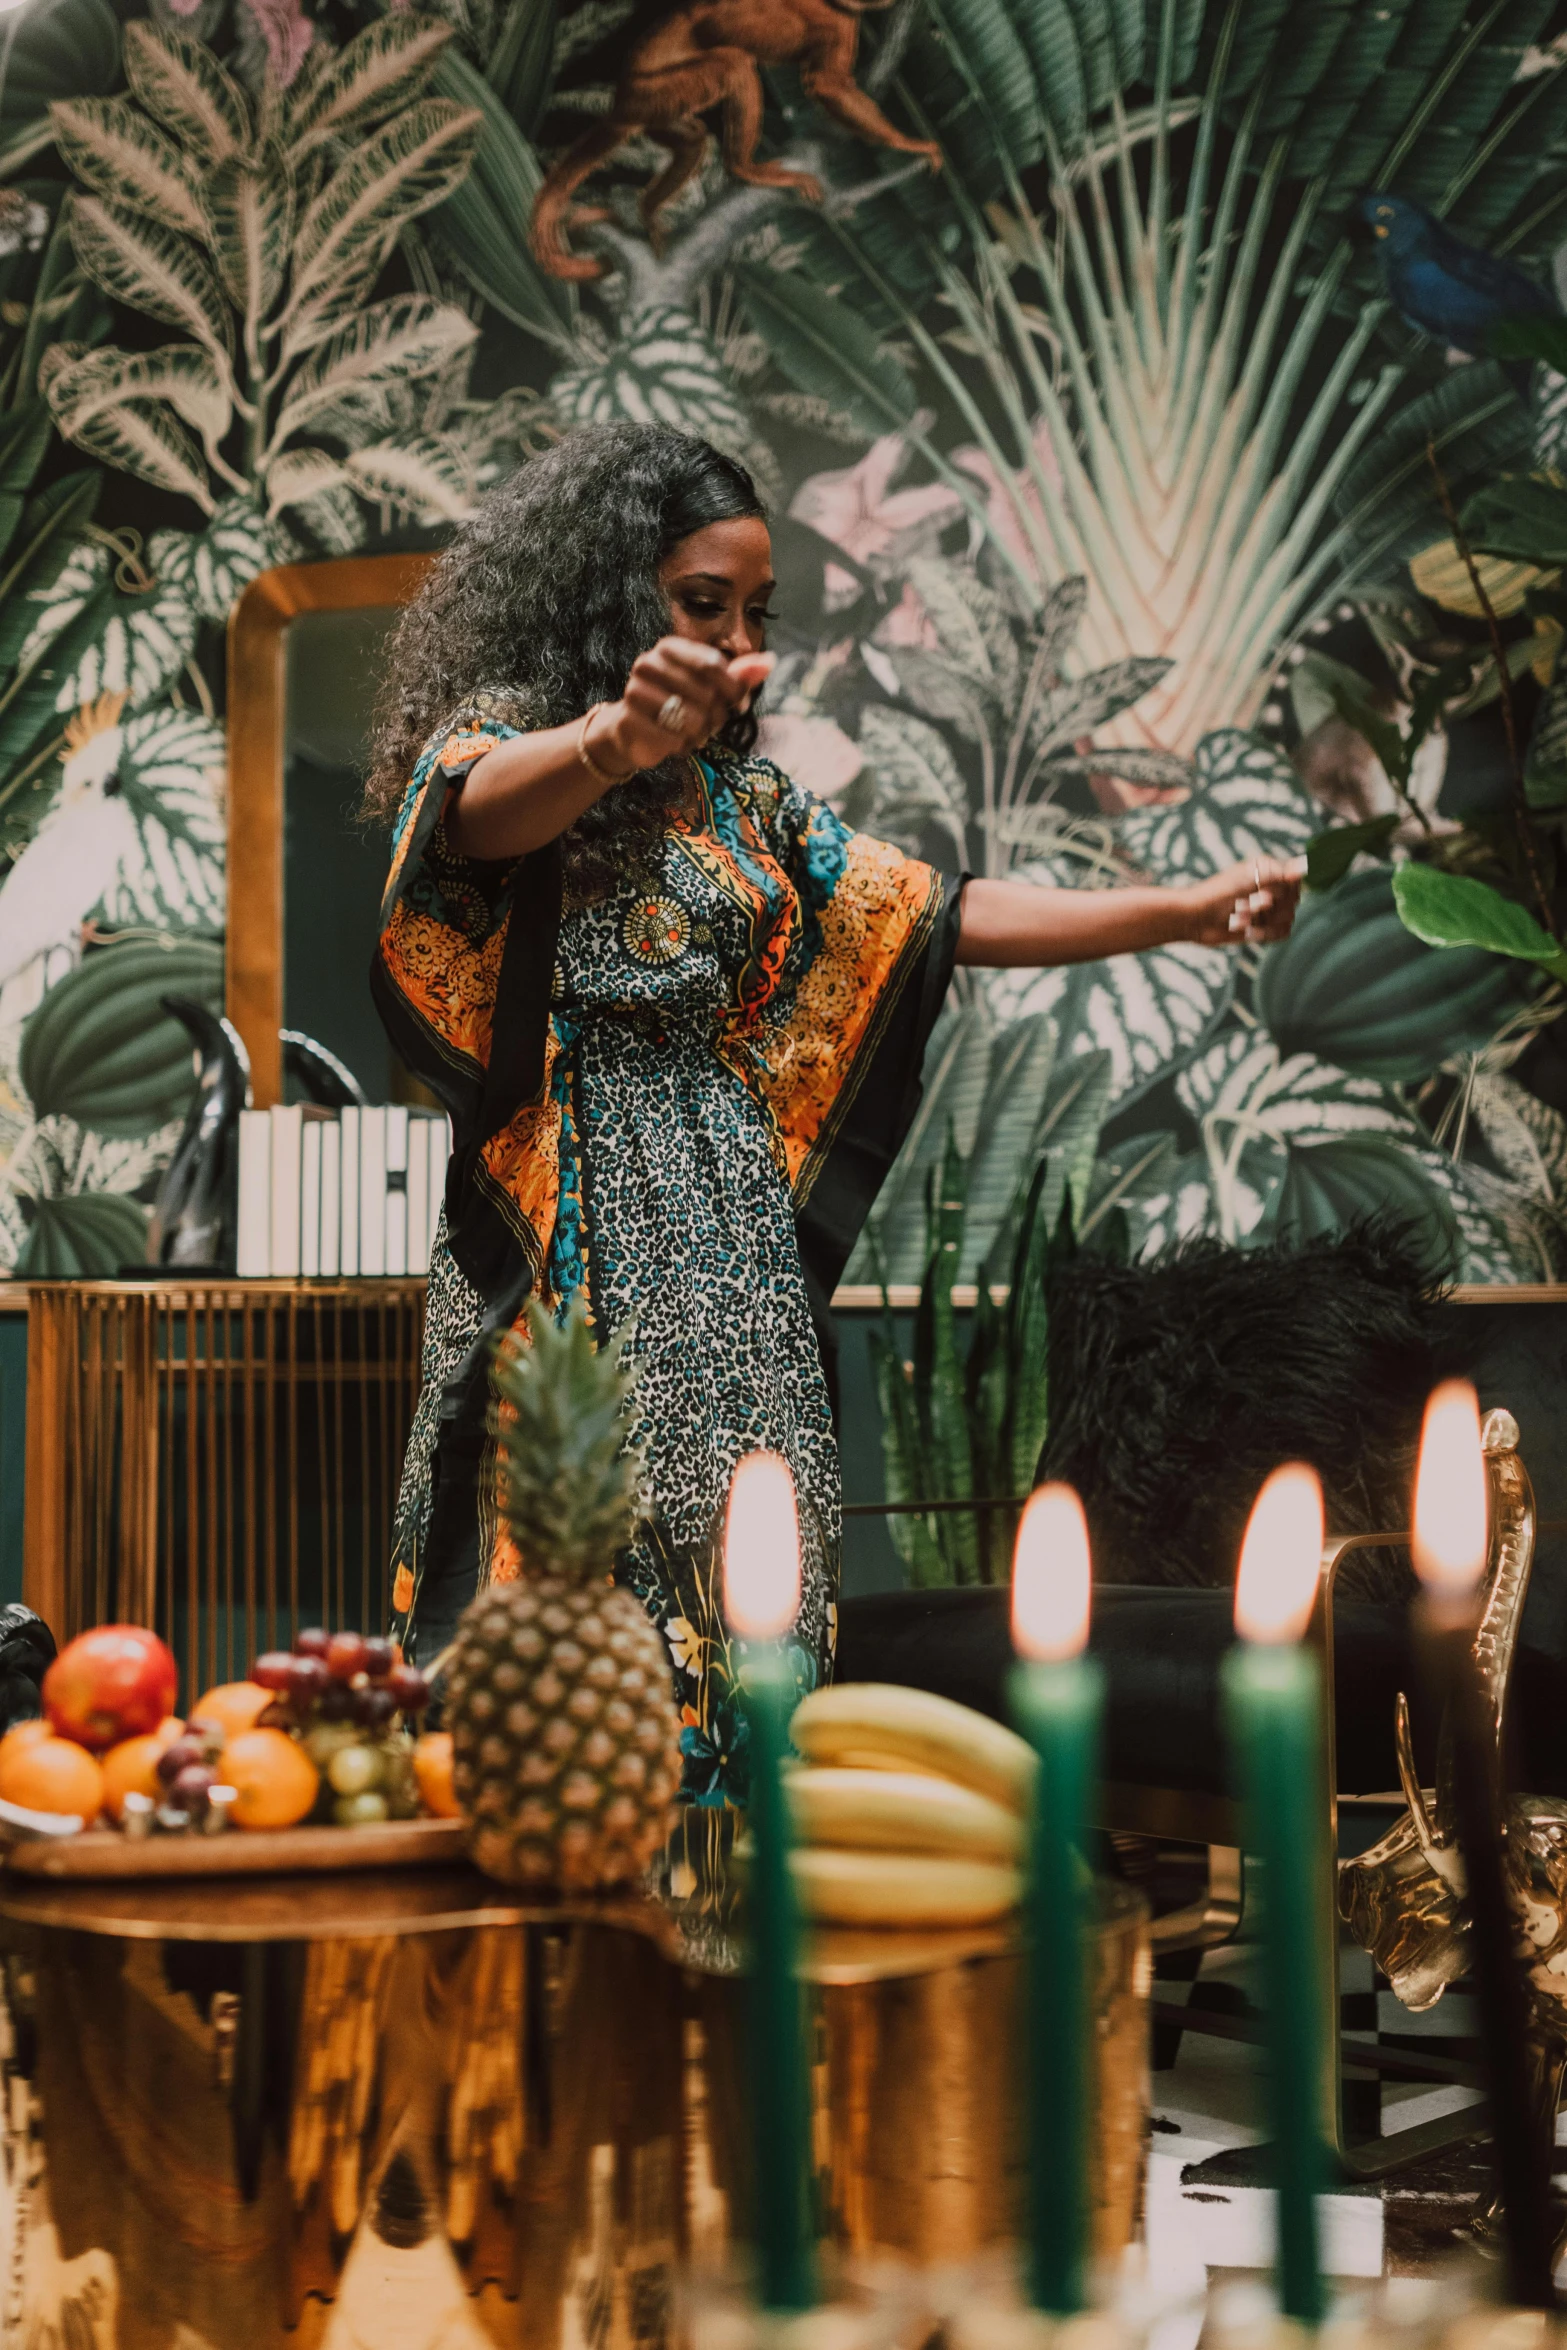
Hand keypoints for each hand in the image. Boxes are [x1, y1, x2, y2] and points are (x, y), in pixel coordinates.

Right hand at [596, 638, 773, 774]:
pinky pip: (672, 739)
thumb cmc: (677, 703)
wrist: (632, 729)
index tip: (738, 704)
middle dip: (717, 716)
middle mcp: (648, 664)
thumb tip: (770, 661)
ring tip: (692, 733)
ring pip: (691, 719)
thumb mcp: (710, 686)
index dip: (733, 689)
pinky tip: (676, 742)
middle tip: (709, 724)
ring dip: (700, 734)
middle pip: (705, 694)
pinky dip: (681, 747)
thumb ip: (739, 675)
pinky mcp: (628, 720)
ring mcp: (634, 691)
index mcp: (669, 648)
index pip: (713, 664)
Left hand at [1180, 855, 1306, 947]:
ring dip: (1261, 921)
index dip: (1283, 888)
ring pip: (1288, 919)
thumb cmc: (1217, 892)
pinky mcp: (1264, 928)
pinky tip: (1247, 931)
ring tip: (1238, 917)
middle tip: (1244, 903)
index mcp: (1269, 871)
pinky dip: (1264, 934)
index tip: (1263, 889)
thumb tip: (1304, 867)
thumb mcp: (1247, 877)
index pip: (1296, 880)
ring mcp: (1269, 910)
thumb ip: (1277, 872)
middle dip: (1268, 906)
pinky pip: (1282, 933)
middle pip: (1294, 901)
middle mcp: (1271, 889)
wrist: (1195, 918)